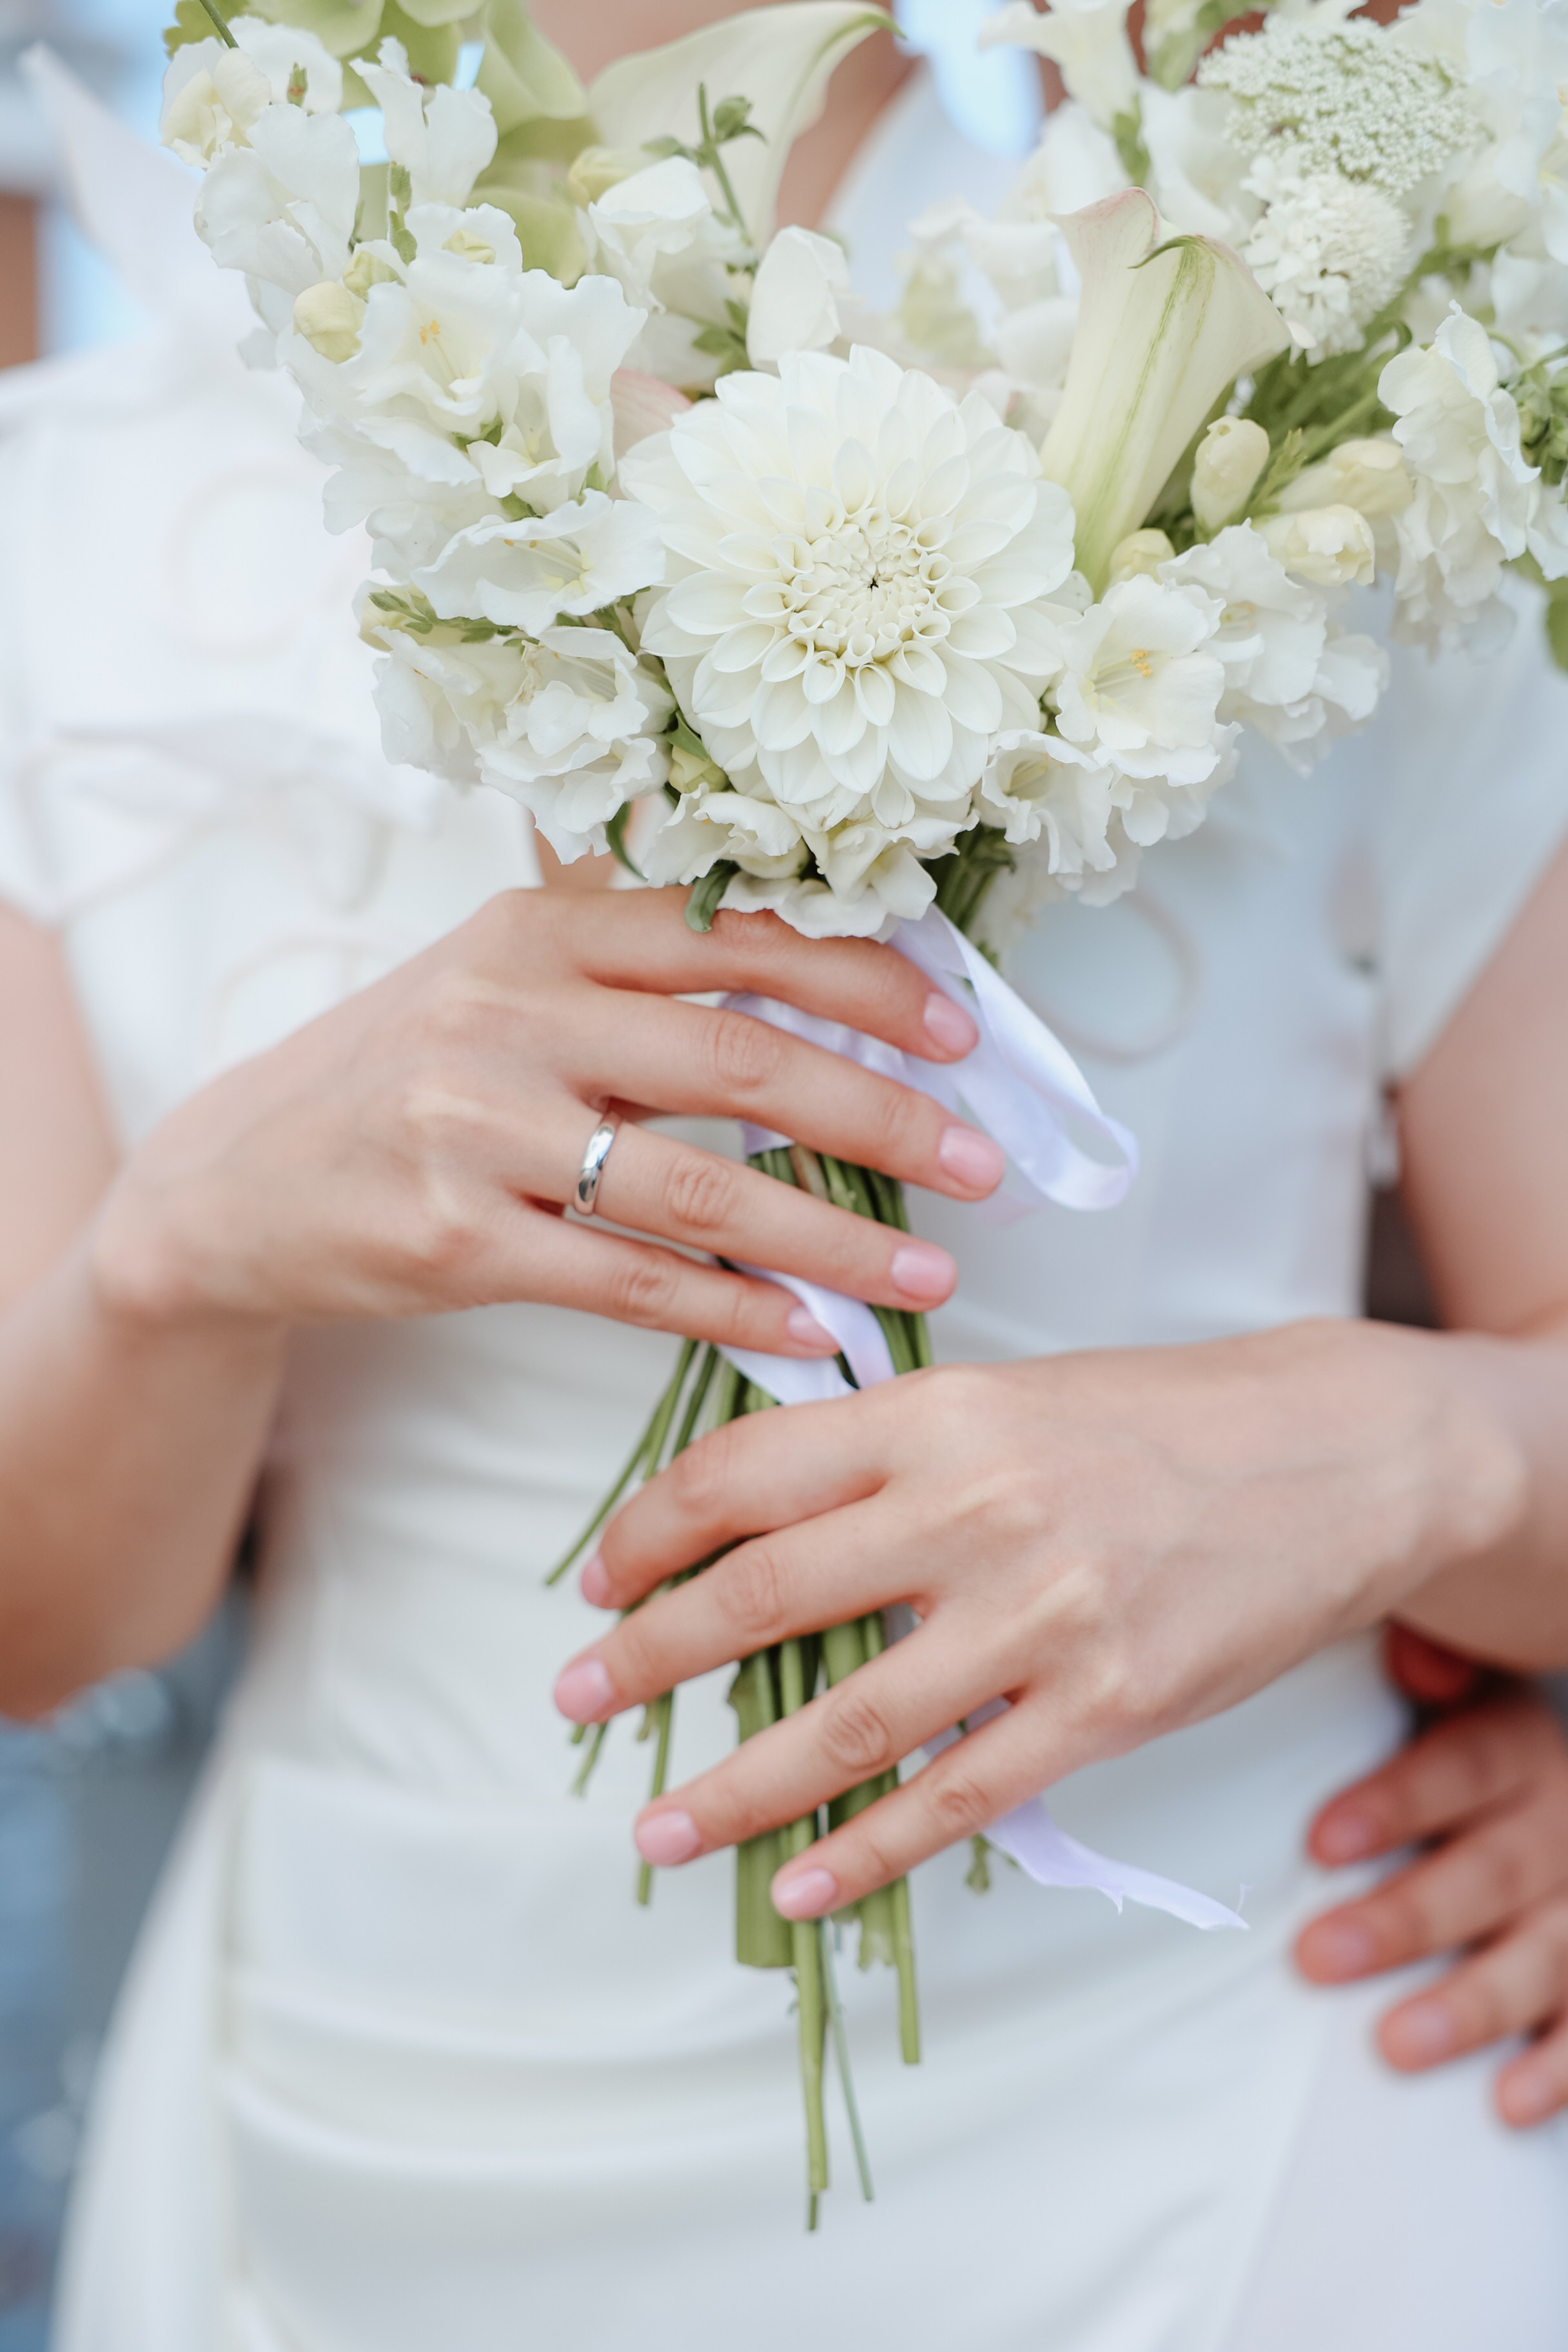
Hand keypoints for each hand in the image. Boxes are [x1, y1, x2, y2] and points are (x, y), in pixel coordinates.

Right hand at [93, 889, 1004, 1353]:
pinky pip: (630, 1280)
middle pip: (739, 1057)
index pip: (734, 936)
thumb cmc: (408, 1076)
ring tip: (927, 1274)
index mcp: (541, 930)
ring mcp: (476, 1126)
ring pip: (699, 1184)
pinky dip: (734, 1308)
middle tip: (980, 1164)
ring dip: (833, 1236)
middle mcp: (509, 1012)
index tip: (960, 1030)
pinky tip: (810, 1331)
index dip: (863, 978)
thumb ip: (639, 979)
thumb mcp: (503, 984)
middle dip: (880, 1113)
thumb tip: (830, 1008)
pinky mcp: (457, 1238)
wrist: (238, 1179)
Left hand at [554, 1327, 1519, 1913]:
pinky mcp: (1106, 1707)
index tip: (598, 1582)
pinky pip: (958, 1797)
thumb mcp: (1003, 1395)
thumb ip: (885, 1450)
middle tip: (577, 1699)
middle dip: (648, 1658)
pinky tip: (801, 1884)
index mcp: (935, 1415)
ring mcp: (1041, 1617)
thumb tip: (751, 1518)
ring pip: (846, 1723)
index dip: (647, 1535)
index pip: (741, 1474)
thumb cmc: (1152, 1418)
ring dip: (733, 1788)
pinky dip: (866, 1853)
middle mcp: (974, 1510)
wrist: (1329, 1455)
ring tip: (659, 1826)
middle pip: (764, 1597)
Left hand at [1298, 1652, 1567, 2129]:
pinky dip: (1558, 2067)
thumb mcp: (1460, 1685)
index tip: (1320, 1841)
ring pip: (1542, 1955)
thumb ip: (1431, 1662)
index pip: (1460, 1769)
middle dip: (1405, 1920)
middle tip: (1316, 1956)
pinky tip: (1507, 2101)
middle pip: (1489, 1872)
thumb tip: (1413, 1655)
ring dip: (1470, 2005)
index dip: (1395, 1803)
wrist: (1560, 1796)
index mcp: (1516, 1745)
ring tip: (1395, 2046)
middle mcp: (1562, 1824)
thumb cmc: (1469, 1745)